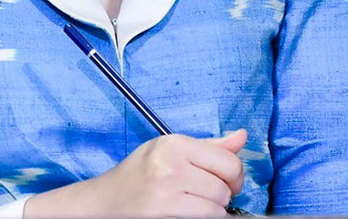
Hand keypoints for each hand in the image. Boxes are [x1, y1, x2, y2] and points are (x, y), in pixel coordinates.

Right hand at [23, 128, 246, 218]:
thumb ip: (209, 147)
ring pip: (217, 210)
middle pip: (224, 189)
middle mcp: (170, 166)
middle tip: (201, 195)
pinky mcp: (165, 217)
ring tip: (191, 205)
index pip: (229, 162)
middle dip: (220, 196)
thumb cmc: (139, 175)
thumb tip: (242, 137)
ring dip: (211, 212)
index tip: (225, 181)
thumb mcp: (169, 151)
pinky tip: (186, 213)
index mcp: (173, 145)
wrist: (104, 202)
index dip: (234, 176)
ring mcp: (166, 195)